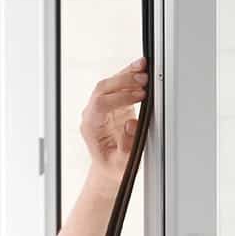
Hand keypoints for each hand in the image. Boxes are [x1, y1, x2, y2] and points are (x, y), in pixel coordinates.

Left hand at [79, 57, 148, 187]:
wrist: (109, 167)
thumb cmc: (113, 167)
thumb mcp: (121, 164)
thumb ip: (126, 147)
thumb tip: (131, 124)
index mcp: (91, 127)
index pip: (101, 104)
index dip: (120, 97)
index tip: (139, 96)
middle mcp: (92, 114)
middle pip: (102, 89)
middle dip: (123, 81)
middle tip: (143, 80)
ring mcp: (100, 107)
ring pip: (109, 83)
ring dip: (126, 74)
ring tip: (143, 67)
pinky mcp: (111, 103)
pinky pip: (117, 85)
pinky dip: (128, 75)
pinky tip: (139, 68)